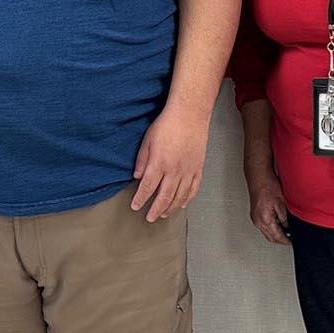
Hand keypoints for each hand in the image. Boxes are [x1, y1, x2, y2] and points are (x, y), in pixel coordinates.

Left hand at [132, 107, 208, 222]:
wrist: (190, 114)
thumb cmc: (168, 124)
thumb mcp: (148, 140)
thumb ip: (142, 160)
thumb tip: (138, 176)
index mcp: (159, 163)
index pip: (147, 188)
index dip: (141, 199)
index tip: (136, 206)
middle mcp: (174, 171)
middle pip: (164, 197)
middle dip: (155, 210)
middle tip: (149, 218)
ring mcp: (188, 171)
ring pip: (179, 196)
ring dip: (170, 208)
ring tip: (163, 215)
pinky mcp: (198, 168)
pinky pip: (193, 189)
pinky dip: (187, 199)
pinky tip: (182, 204)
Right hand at [246, 170, 290, 244]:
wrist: (258, 176)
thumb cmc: (268, 185)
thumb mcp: (282, 202)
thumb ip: (285, 218)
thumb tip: (288, 227)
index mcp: (265, 220)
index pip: (277, 236)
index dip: (286, 241)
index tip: (293, 242)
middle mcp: (258, 221)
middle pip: (271, 238)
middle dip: (281, 240)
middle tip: (291, 240)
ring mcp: (255, 218)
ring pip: (267, 233)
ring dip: (276, 235)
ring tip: (286, 233)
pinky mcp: (255, 214)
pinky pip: (264, 227)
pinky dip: (271, 229)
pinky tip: (278, 225)